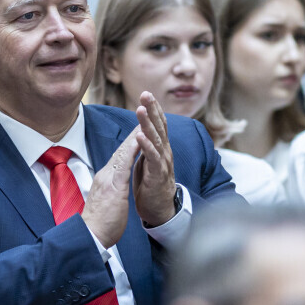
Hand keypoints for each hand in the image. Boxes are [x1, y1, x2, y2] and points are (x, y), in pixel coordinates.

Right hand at [82, 129, 138, 247]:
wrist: (90, 236)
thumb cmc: (99, 225)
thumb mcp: (106, 204)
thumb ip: (109, 193)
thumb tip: (111, 191)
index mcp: (104, 181)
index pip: (118, 159)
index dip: (127, 145)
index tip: (136, 134)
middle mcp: (105, 176)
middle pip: (120, 151)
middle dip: (131, 135)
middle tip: (142, 119)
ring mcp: (108, 180)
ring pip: (122, 153)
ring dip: (133, 137)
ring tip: (142, 122)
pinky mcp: (113, 187)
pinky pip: (124, 165)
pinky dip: (131, 151)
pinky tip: (139, 141)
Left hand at [132, 92, 176, 227]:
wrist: (159, 211)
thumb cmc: (151, 185)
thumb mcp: (147, 161)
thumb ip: (146, 146)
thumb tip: (141, 130)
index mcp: (160, 148)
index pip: (158, 125)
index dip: (153, 109)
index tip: (146, 94)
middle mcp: (164, 153)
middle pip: (159, 127)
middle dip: (152, 109)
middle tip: (146, 94)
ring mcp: (163, 163)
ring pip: (156, 139)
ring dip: (148, 123)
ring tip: (140, 109)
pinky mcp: (158, 175)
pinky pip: (153, 158)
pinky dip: (147, 146)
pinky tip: (140, 136)